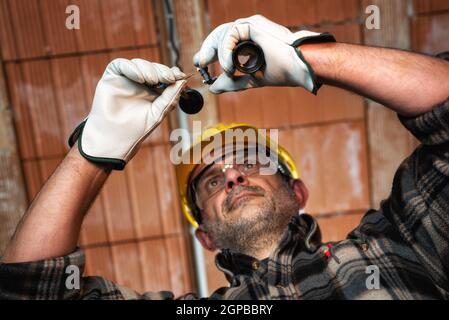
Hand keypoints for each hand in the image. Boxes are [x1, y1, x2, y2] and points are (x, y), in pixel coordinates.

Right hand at [69, 58, 186, 169]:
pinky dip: (133, 68)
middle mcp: (140, 83)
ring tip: (153, 81)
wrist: (115, 137)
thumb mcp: (159, 111)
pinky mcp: (112, 76)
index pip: (164, 76)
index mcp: (153, 91)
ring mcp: (126, 79)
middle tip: (169, 78)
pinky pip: (122, 64)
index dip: (172, 73)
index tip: (179, 75)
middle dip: (162, 71)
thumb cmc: (136, 129)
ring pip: (140, 64)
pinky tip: (140, 79)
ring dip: (149, 69)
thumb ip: (171, 96)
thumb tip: (183, 80)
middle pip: (154, 68)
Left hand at [193, 15, 333, 93]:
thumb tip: (212, 89)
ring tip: (228, 72)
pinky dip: (227, 52)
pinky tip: (231, 67)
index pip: (223, 42)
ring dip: (219, 55)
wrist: (298, 66)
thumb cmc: (282, 71)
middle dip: (207, 49)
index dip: (210, 51)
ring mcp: (250, 26)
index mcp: (249, 42)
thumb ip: (232, 83)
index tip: (201, 64)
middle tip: (200, 63)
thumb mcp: (250, 80)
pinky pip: (230, 35)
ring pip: (222, 34)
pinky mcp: (252, 24)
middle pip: (219, 35)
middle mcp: (248, 32)